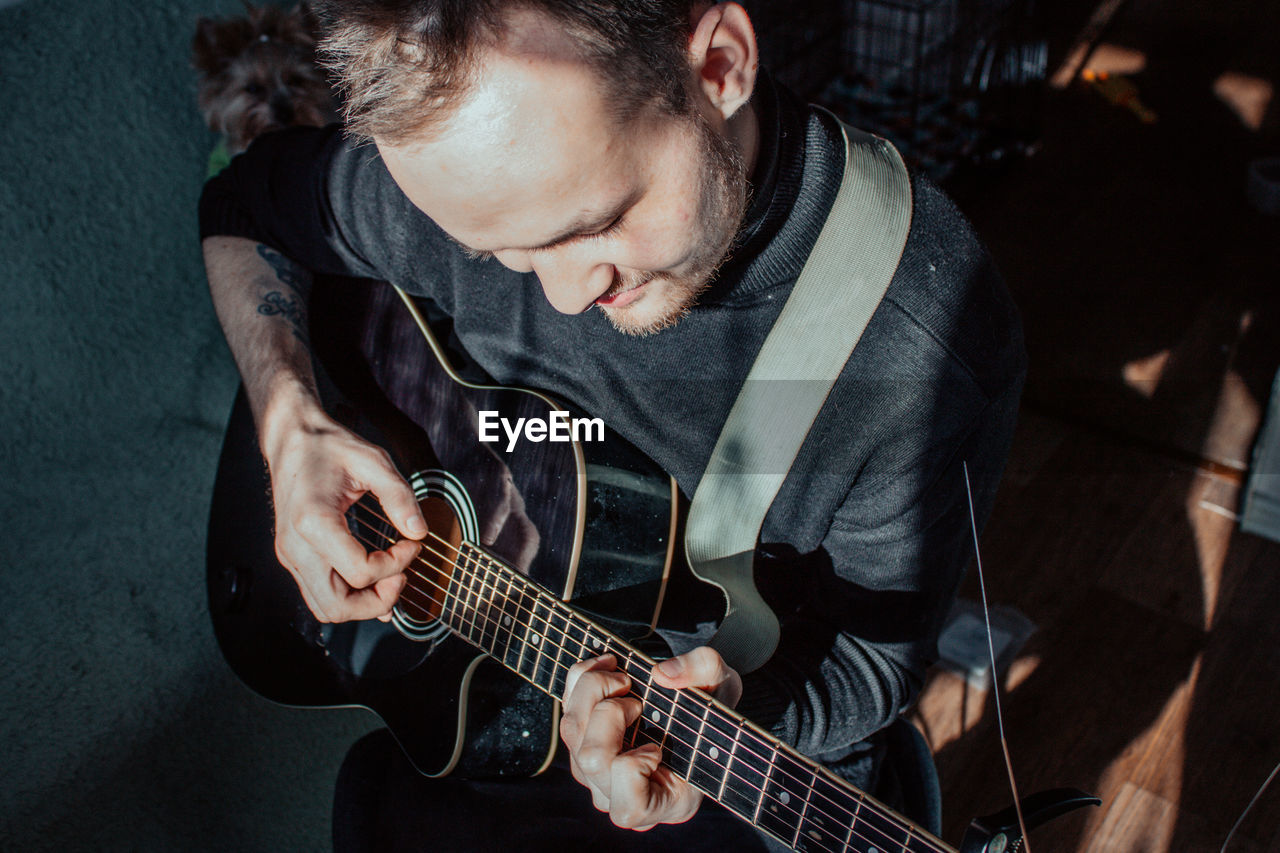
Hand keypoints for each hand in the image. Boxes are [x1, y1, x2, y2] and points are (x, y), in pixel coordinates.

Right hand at [266, 403, 426, 622]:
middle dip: (378, 600)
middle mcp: (295, 546)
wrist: (292, 439)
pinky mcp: (294, 557)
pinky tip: (373, 583)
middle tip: (402, 575)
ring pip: (325, 609)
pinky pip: (319, 596)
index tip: (412, 544)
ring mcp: (291, 555)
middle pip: (338, 606)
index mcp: (313, 521)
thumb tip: (419, 530)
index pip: (360, 573)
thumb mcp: (373, 461)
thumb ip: (399, 496)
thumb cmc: (328, 447)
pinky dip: (348, 598)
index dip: (396, 565)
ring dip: (362, 605)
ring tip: (389, 578)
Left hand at [560, 647, 742, 830]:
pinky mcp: (578, 746)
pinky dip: (581, 682)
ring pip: (571, 732)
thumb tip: (662, 674)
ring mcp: (595, 773)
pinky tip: (607, 667)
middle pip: (592, 758)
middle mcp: (621, 795)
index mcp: (665, 802)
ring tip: (622, 675)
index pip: (629, 807)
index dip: (635, 768)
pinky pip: (564, 713)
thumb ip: (705, 670)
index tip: (657, 746)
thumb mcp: (723, 684)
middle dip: (611, 712)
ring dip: (592, 691)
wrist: (693, 704)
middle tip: (636, 695)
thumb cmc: (711, 707)